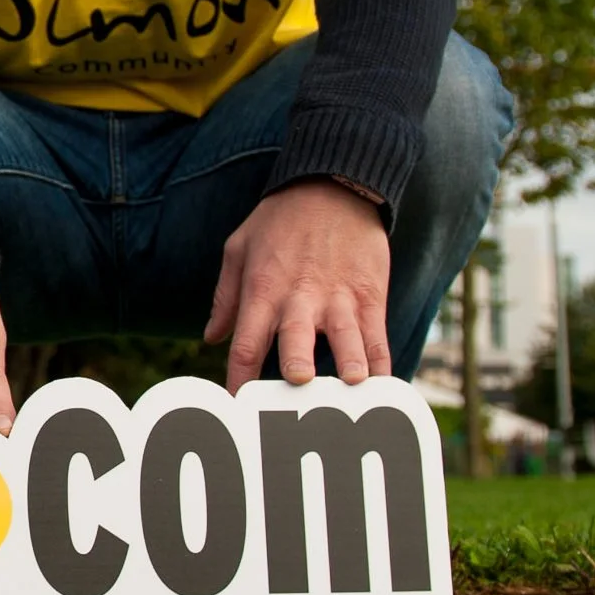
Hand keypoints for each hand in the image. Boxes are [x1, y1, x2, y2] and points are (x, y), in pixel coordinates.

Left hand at [205, 180, 390, 391]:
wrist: (332, 186)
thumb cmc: (279, 221)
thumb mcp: (238, 247)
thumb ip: (226, 297)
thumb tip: (211, 338)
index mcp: (262, 289)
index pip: (246, 342)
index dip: (239, 378)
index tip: (238, 408)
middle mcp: (300, 298)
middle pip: (295, 341)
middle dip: (295, 366)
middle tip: (297, 389)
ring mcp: (339, 298)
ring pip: (346, 339)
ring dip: (350, 363)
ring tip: (353, 384)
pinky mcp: (370, 295)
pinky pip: (377, 336)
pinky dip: (381, 363)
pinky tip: (384, 386)